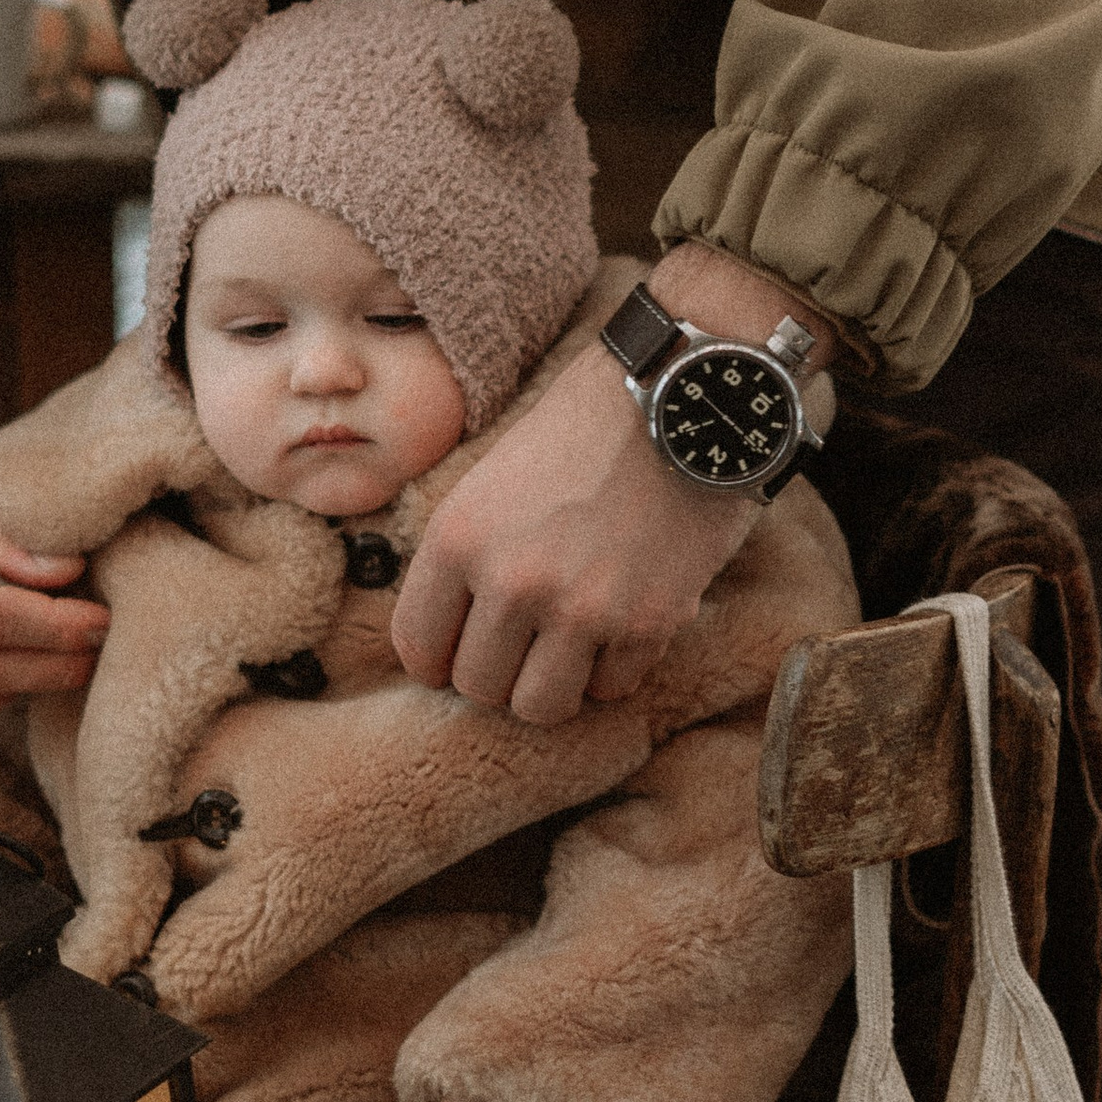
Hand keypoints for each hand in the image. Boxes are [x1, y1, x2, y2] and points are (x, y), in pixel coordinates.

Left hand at [391, 250, 833, 727]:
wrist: (684, 393)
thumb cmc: (584, 429)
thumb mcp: (491, 481)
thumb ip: (465, 559)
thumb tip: (450, 640)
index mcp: (459, 539)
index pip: (418, 649)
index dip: (439, 659)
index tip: (464, 649)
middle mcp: (512, 582)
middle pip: (478, 688)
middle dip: (500, 672)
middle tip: (527, 643)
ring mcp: (582, 609)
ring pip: (539, 707)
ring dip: (553, 684)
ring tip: (570, 647)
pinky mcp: (647, 623)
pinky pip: (612, 689)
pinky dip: (615, 667)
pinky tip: (623, 619)